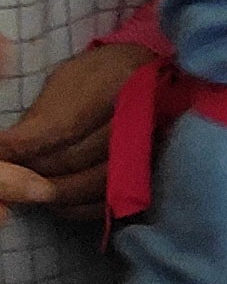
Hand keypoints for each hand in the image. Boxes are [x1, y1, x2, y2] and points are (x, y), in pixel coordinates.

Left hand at [0, 37, 153, 223]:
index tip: (0, 153)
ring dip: (54, 192)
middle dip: (34, 170)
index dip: (25, 146)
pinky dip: (79, 207)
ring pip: (92, 184)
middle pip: (75, 158)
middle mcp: (140, 117)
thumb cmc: (102, 76)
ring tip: (29, 190)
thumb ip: (43, 115)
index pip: (62, 127)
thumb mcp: (68, 80)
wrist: (154, 80)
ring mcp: (153, 149)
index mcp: (115, 83)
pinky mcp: (154, 173)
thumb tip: (11, 151)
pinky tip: (57, 203)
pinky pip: (111, 202)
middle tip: (9, 175)